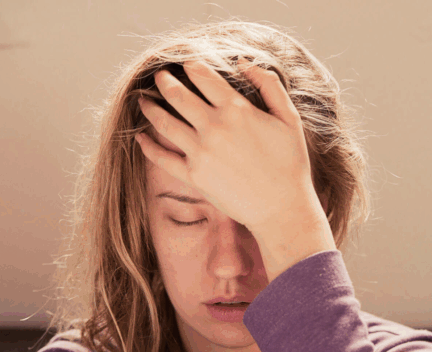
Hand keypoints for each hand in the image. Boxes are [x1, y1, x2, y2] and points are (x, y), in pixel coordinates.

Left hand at [136, 57, 318, 231]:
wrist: (282, 208)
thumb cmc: (290, 164)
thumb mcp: (290, 118)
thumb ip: (269, 85)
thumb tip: (244, 62)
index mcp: (237, 109)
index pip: (204, 76)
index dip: (191, 66)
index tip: (186, 64)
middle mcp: (214, 127)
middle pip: (178, 95)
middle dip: (165, 81)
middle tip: (160, 76)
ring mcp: (201, 152)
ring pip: (164, 122)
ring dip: (150, 108)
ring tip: (143, 100)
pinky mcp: (194, 176)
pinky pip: (162, 158)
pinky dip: (147, 147)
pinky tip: (140, 138)